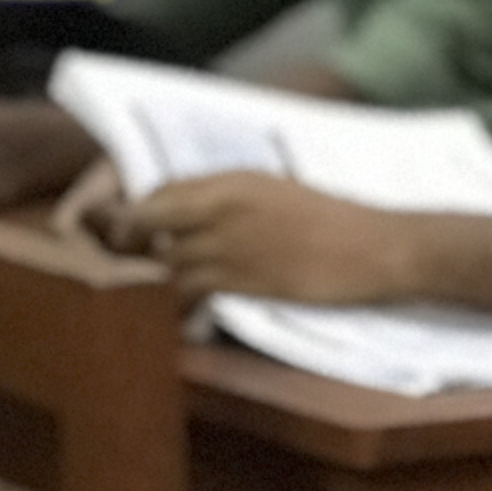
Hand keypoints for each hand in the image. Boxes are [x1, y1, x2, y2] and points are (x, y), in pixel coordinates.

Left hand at [97, 170, 427, 303]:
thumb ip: (228, 198)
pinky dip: (170, 300)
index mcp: (229, 182)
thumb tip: (189, 211)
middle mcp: (218, 210)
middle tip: (114, 256)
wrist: (377, 248)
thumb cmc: (336, 217)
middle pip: (141, 223)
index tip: (119, 224)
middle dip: (120, 241)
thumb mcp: (276, 189)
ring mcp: (227, 248)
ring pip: (158, 262)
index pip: (155, 191)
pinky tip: (168, 308)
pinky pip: (184, 293)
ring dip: (143, 275)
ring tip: (137, 286)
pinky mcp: (241, 283)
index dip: (129, 209)